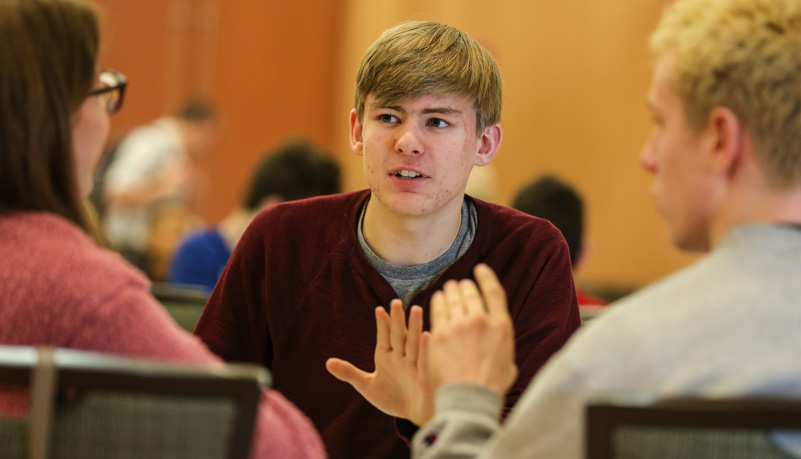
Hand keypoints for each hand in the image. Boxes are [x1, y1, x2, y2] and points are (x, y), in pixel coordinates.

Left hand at [326, 300, 434, 425]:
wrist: (413, 414)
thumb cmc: (392, 398)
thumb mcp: (367, 385)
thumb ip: (349, 373)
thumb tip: (327, 363)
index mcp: (386, 356)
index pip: (383, 337)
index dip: (382, 324)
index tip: (379, 310)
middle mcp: (401, 357)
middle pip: (398, 335)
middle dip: (397, 319)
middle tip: (395, 302)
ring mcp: (414, 366)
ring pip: (414, 343)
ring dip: (415, 327)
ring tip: (415, 309)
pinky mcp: (425, 376)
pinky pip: (425, 361)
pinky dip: (426, 349)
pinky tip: (427, 336)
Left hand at [428, 264, 516, 395]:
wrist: (467, 399)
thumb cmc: (490, 387)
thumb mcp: (509, 364)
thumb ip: (503, 347)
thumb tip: (499, 343)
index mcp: (502, 326)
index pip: (494, 292)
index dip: (486, 277)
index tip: (480, 270)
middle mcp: (481, 320)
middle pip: (471, 293)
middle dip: (465, 286)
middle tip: (460, 285)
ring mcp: (459, 325)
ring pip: (452, 298)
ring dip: (450, 291)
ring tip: (447, 289)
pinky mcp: (440, 333)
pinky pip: (437, 310)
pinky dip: (437, 302)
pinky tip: (436, 299)